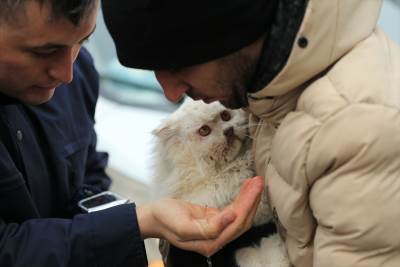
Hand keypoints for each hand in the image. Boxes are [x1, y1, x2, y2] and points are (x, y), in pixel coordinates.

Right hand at [136, 176, 263, 255]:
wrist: (154, 216)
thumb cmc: (165, 219)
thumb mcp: (183, 226)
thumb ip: (208, 228)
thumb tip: (231, 217)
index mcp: (210, 243)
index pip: (237, 223)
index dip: (247, 205)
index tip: (254, 187)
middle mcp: (217, 239)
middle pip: (242, 220)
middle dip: (252, 200)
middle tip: (259, 181)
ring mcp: (217, 230)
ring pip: (240, 214)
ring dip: (249, 198)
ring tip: (256, 181)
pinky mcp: (215, 220)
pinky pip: (233, 210)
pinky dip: (241, 198)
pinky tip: (246, 188)